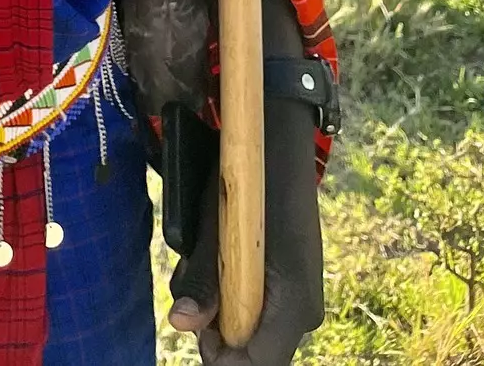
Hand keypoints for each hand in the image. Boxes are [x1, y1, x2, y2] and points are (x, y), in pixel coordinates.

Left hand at [167, 101, 323, 362]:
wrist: (280, 140)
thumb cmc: (248, 180)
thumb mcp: (216, 227)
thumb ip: (202, 280)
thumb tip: (179, 324)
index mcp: (294, 304)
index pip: (259, 364)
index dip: (221, 358)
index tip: (193, 330)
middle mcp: (303, 310)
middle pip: (255, 351)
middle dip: (216, 332)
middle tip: (192, 293)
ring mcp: (300, 297)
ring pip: (254, 328)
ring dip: (222, 309)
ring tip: (204, 265)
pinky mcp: (291, 283)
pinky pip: (261, 308)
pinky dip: (235, 295)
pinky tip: (220, 261)